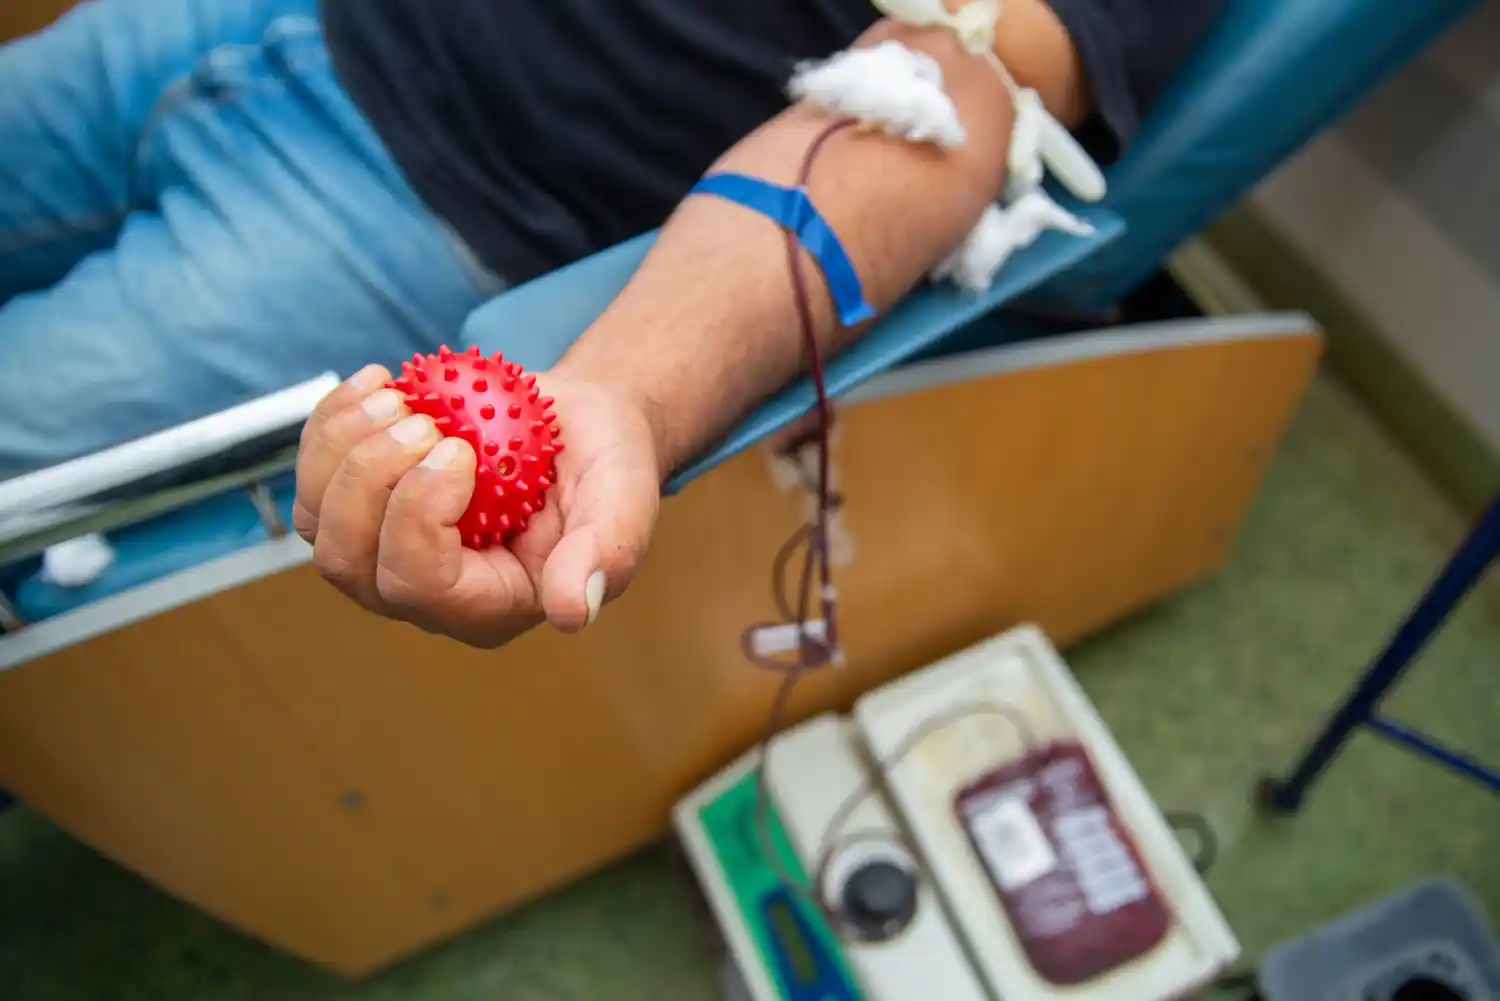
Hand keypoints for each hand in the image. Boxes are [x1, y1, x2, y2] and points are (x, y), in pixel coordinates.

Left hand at [292, 364, 661, 646]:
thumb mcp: (623, 506)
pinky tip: (379, 382)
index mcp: (488, 607)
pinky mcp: (361, 506)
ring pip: (317, 522)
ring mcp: (383, 551)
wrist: (577, 430)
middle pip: (349, 562)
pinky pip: (311, 476)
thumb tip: (573, 614)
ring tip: (395, 396)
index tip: (460, 449)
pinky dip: (331, 423)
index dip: (419, 515)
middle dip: (369, 481)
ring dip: (341, 449)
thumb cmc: (604, 470)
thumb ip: (605, 556)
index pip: (419, 584)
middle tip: (422, 419)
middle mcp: (425, 594)